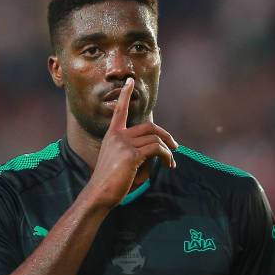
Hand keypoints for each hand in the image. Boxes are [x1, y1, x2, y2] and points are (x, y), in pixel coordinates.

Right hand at [87, 77, 177, 208]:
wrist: (99, 194)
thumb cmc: (110, 182)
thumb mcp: (120, 161)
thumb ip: (134, 151)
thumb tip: (155, 152)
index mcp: (112, 135)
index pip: (120, 110)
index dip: (125, 94)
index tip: (130, 81)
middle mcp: (118, 136)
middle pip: (149, 127)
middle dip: (166, 136)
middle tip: (174, 147)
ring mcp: (124, 144)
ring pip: (155, 139)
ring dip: (168, 151)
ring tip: (171, 163)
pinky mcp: (131, 156)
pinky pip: (156, 150)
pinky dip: (166, 156)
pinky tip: (167, 164)